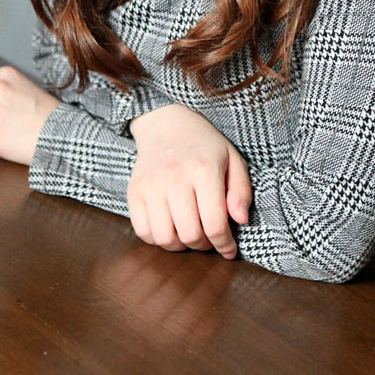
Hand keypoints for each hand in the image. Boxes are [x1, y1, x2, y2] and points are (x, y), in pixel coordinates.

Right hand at [128, 105, 252, 257]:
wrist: (167, 124)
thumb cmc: (205, 146)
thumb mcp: (233, 160)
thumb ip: (241, 191)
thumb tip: (240, 220)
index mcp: (204, 170)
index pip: (215, 224)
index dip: (224, 244)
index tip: (228, 250)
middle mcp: (175, 178)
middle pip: (190, 235)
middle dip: (204, 245)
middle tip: (209, 239)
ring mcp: (151, 186)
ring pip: (164, 238)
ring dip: (180, 246)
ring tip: (190, 235)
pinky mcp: (134, 192)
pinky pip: (143, 232)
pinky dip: (157, 239)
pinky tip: (170, 228)